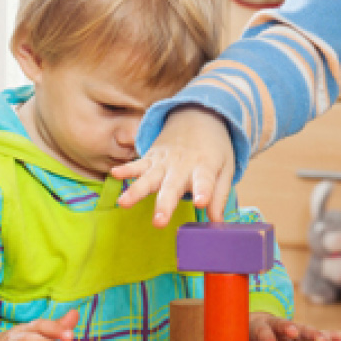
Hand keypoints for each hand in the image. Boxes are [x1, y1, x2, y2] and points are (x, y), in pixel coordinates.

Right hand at [112, 105, 234, 224]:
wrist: (198, 116)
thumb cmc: (213, 149)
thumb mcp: (225, 168)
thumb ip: (220, 195)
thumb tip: (218, 223)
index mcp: (204, 167)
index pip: (205, 181)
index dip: (203, 192)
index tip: (201, 203)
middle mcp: (182, 165)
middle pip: (172, 186)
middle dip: (164, 204)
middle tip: (159, 222)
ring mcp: (164, 161)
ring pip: (149, 177)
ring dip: (136, 191)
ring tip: (124, 204)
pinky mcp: (152, 157)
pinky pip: (138, 164)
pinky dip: (126, 169)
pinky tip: (115, 174)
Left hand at [248, 312, 340, 340]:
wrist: (255, 330)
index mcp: (259, 327)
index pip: (264, 332)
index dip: (268, 339)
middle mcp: (277, 325)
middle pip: (285, 325)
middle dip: (291, 330)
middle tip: (295, 334)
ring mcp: (292, 331)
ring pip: (303, 330)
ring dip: (313, 334)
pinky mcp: (303, 339)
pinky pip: (317, 337)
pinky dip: (330, 336)